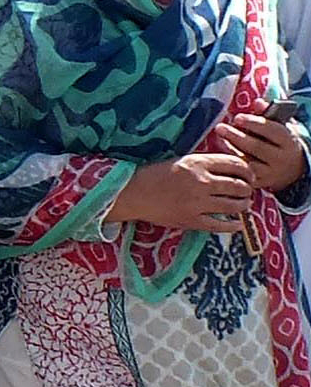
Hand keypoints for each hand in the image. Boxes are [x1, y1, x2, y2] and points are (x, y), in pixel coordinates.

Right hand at [107, 152, 254, 232]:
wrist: (136, 193)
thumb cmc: (158, 174)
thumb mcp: (184, 160)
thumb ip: (207, 163)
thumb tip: (233, 167)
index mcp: (200, 163)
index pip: (236, 164)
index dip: (248, 171)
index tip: (250, 175)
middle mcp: (202, 181)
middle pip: (238, 185)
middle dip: (248, 189)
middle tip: (248, 191)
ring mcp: (197, 203)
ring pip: (233, 206)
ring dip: (243, 206)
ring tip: (244, 205)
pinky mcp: (192, 220)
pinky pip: (219, 225)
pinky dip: (233, 226)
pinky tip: (239, 225)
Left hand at [216, 114, 306, 193]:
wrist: (292, 169)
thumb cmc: (279, 142)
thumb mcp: (279, 127)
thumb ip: (268, 113)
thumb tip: (257, 102)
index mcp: (288, 142)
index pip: (271, 130)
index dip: (254, 123)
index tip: (237, 117)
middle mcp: (280, 159)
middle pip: (257, 147)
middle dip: (236, 136)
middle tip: (220, 127)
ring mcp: (270, 174)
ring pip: (248, 163)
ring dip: (231, 151)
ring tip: (218, 140)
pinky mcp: (260, 184)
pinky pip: (242, 176)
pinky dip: (231, 166)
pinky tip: (220, 156)